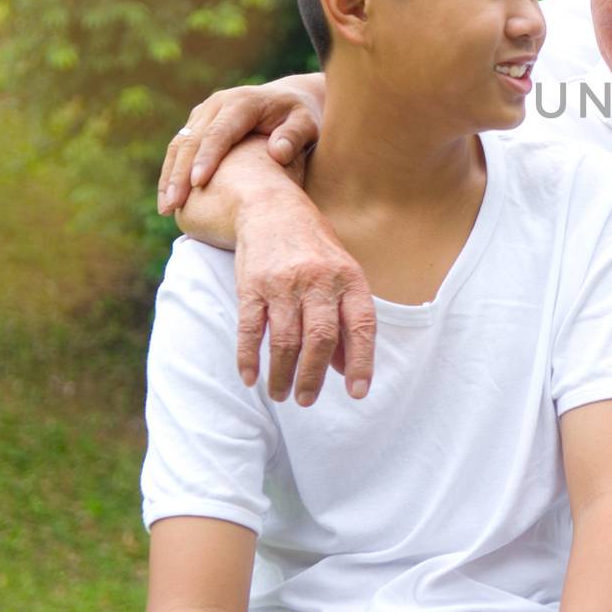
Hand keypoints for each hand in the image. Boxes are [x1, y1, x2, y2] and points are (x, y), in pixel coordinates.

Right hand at [158, 74, 324, 214]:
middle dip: (179, 173)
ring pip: (179, 144)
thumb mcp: (308, 124)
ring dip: (169, 176)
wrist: (291, 100)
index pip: (219, 132)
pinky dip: (172, 172)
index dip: (207, 157)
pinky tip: (171, 198)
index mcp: (243, 102)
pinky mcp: (199, 124)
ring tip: (166, 207)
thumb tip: (277, 153)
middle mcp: (218, 104)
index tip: (198, 184)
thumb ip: (295, 136)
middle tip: (172, 205)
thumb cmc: (302, 118)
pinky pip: (180, 148)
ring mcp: (205, 113)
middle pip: (192, 140)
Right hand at [233, 193, 375, 404]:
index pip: (362, 325)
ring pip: (285, 339)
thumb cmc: (315, 249)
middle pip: (320, 338)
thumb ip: (346, 320)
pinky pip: (250, 329)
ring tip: (282, 394)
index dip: (361, 361)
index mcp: (349, 278)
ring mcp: (284, 283)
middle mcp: (318, 280)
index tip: (357, 392)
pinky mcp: (252, 285)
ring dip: (282, 373)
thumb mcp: (342, 276)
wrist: (273, 209)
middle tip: (307, 401)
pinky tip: (251, 378)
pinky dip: (249, 357)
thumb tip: (344, 369)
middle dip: (313, 376)